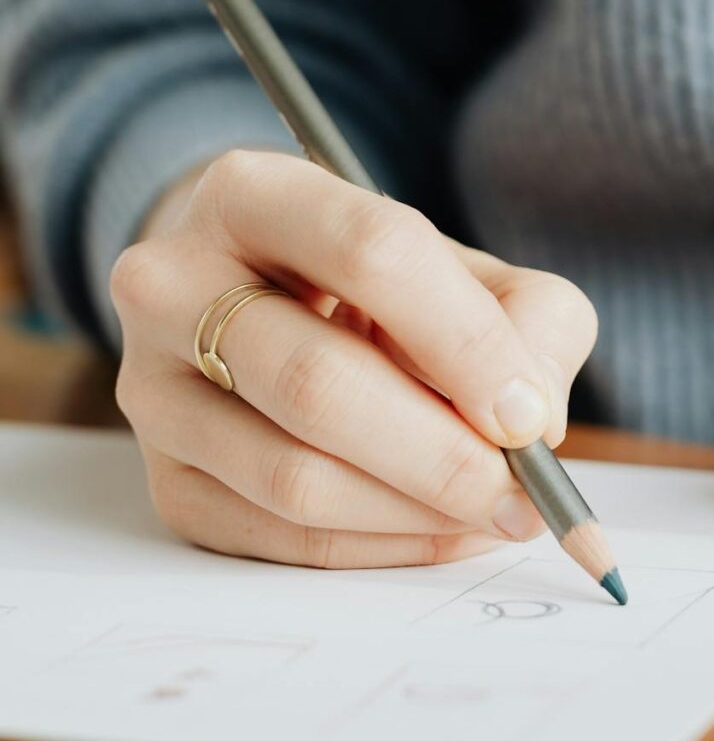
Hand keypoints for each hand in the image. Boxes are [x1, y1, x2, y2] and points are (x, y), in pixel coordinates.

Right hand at [112, 150, 596, 568]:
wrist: (264, 313)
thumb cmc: (378, 291)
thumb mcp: (466, 271)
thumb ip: (528, 321)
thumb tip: (532, 423)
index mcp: (252, 194)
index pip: (369, 252)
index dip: (464, 341)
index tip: (527, 416)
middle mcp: (173, 284)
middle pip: (317, 381)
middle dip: (441, 454)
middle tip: (521, 495)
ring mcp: (154, 391)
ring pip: (294, 476)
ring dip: (415, 512)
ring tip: (490, 513)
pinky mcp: (169, 482)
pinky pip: (284, 538)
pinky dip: (381, 547)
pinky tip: (438, 528)